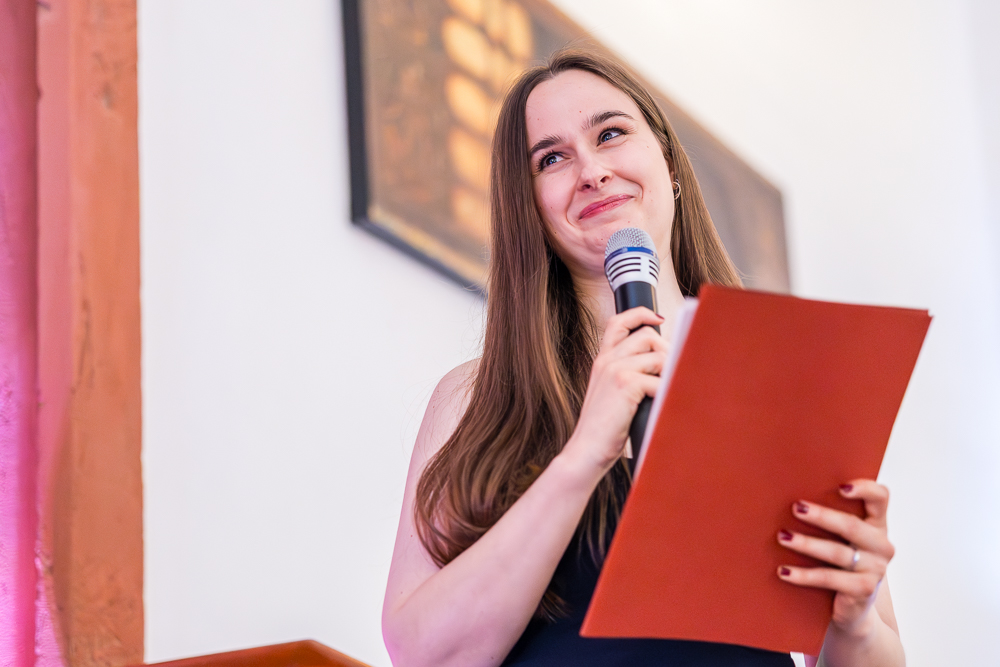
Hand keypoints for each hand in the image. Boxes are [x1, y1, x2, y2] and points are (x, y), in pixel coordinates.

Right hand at [564, 307, 666, 473]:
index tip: (657, 319)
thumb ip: (628, 375)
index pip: (618, 322)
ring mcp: (615, 370)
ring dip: (670, 372)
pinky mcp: (625, 383)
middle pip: (647, 335)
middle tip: (671, 372)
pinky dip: (666, 392)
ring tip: (669, 390)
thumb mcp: (611, 395)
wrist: (586, 450)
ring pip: (658, 355)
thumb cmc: (603, 429)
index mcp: (602, 361)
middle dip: (667, 350)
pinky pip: (659, 379)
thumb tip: (662, 365)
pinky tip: (663, 404)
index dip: (640, 314)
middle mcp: (607, 360)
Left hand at [776, 480, 894, 635]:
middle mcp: (881, 545)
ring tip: (782, 536)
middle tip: (796, 508)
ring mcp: (875, 569)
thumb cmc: (840, 562)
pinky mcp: (863, 589)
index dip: (865, 489)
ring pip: (837, 552)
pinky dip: (803, 575)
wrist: (852, 606)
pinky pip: (829, 578)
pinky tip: (784, 571)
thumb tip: (793, 499)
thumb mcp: (842, 538)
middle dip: (822, 516)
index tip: (840, 487)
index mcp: (877, 524)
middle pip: (852, 526)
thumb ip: (831, 516)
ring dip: (806, 544)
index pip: (880, 498)